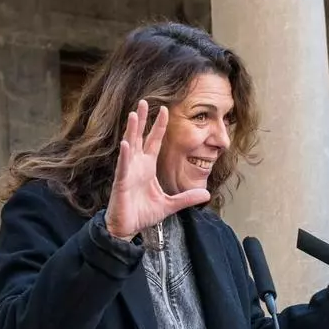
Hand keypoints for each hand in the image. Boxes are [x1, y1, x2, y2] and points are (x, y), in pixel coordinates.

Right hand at [104, 100, 210, 240]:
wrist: (127, 228)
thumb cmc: (143, 214)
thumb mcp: (170, 205)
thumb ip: (187, 198)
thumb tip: (207, 194)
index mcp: (147, 167)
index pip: (154, 142)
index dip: (158, 126)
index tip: (164, 110)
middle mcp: (136, 165)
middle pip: (140, 137)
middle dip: (142, 120)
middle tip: (143, 100)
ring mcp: (128, 172)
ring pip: (129, 147)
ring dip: (131, 131)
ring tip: (134, 114)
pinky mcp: (121, 183)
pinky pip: (123, 167)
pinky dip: (125, 156)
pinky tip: (127, 144)